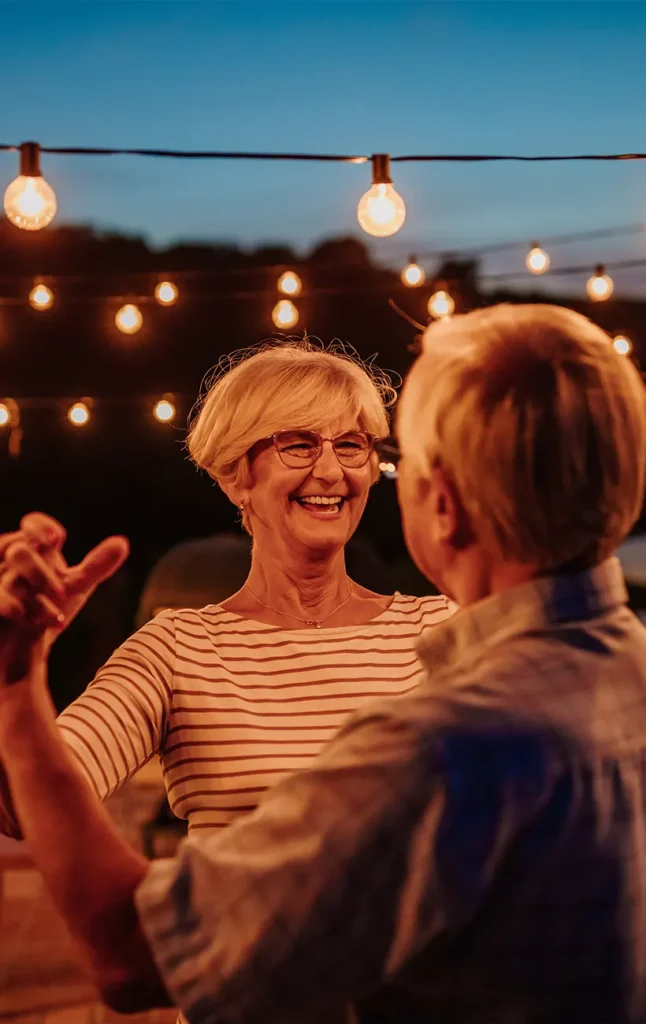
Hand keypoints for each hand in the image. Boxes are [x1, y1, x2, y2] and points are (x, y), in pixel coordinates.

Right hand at [0, 513, 129, 640]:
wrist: (21, 644)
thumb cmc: (45, 605)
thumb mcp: (74, 585)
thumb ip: (95, 565)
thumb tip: (122, 542)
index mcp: (33, 552)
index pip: (31, 525)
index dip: (40, 527)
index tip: (57, 538)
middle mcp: (9, 564)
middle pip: (19, 552)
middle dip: (40, 572)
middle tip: (62, 593)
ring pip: (8, 579)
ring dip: (33, 596)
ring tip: (58, 618)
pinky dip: (14, 610)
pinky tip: (32, 623)